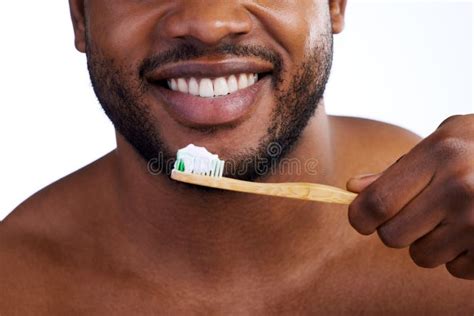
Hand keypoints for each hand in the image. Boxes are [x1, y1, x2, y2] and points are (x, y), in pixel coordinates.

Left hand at [347, 114, 473, 279]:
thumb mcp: (444, 141)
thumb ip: (398, 168)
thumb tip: (354, 188)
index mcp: (438, 154)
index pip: (377, 203)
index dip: (360, 217)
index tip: (363, 219)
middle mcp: (458, 188)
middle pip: (392, 236)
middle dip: (395, 229)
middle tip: (416, 212)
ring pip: (422, 256)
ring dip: (428, 242)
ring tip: (449, 218)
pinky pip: (455, 269)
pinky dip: (458, 255)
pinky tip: (471, 230)